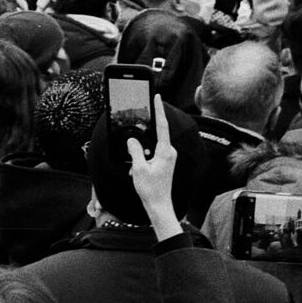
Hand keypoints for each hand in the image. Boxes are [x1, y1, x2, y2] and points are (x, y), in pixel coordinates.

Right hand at [127, 96, 181, 241]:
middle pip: (155, 135)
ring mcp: (167, 158)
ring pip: (151, 146)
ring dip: (140, 154)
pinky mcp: (164, 163)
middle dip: (143, 136)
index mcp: (166, 151)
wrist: (159, 206)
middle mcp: (169, 152)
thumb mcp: (138, 169)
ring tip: (135, 169)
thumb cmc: (151, 190)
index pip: (162, 125)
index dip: (159, 110)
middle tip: (137, 140)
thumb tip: (132, 140)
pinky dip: (142, 159)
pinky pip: (151, 154)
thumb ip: (135, 150)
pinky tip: (136, 171)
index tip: (157, 96)